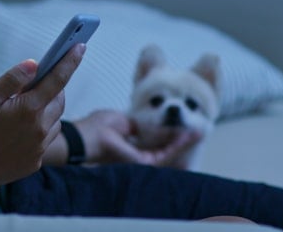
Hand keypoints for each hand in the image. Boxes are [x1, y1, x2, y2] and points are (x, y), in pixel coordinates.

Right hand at [0, 44, 85, 190]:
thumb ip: (11, 80)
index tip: (80, 46)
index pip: (57, 80)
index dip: (70, 61)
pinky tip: (19, 130)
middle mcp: (40, 129)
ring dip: (47, 109)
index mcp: (28, 109)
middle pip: (59, 100)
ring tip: (25, 107)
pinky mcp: (35, 161)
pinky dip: (40, 128)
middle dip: (54, 87)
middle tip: (37, 81)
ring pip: (54, 120)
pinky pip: (45, 139)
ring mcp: (39, 148)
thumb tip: (34, 64)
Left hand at [72, 109, 201, 166]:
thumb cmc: (95, 127)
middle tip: (199, 130)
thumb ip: (138, 124)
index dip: (169, 133)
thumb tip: (150, 123)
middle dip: (182, 139)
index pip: (154, 140)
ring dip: (183, 142)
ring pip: (167, 152)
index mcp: (130, 143)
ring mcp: (139, 160)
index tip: (183, 124)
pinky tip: (186, 136)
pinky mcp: (141, 162)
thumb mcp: (121, 119)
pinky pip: (164, 154)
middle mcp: (136, 154)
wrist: (84, 138)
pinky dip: (176, 145)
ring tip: (198, 132)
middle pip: (164, 148)